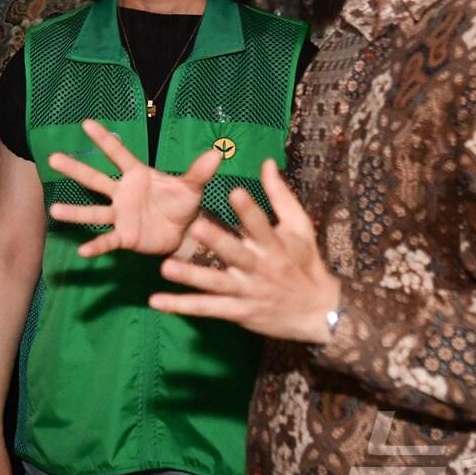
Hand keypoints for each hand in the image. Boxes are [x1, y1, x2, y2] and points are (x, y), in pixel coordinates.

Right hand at [47, 119, 222, 257]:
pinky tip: (83, 252)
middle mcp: (123, 193)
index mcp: (138, 175)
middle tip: (52, 158)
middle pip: (95, 179)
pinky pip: (108, 240)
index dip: (103, 139)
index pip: (118, 154)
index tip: (86, 123)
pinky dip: (96, 246)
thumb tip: (217, 152)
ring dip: (74, 212)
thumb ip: (199, 171)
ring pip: (94, 212)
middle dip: (75, 169)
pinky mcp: (125, 236)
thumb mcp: (193, 187)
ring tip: (53, 210)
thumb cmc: (184, 204)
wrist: (185, 233)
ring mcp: (121, 215)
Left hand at [151, 158, 340, 342]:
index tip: (235, 192)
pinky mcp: (237, 312)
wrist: (318, 312)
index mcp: (274, 245)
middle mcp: (260, 268)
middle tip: (195, 227)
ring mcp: (247, 292)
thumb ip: (280, 195)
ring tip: (165, 267)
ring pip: (216, 284)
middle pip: (236, 254)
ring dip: (190, 276)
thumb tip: (267, 162)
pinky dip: (181, 306)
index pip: (261, 225)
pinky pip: (207, 309)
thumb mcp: (299, 227)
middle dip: (217, 242)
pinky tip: (157, 302)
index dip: (249, 210)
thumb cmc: (304, 262)